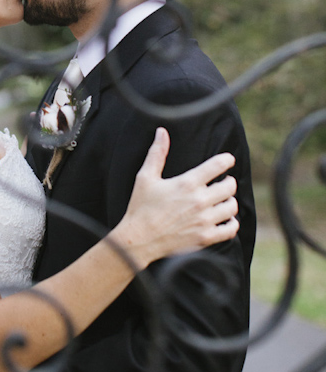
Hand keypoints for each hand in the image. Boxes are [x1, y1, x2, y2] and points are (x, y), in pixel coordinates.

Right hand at [116, 128, 238, 267]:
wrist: (139, 240)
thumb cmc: (141, 207)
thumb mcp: (146, 177)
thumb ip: (157, 153)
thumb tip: (162, 132)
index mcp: (187, 183)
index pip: (218, 165)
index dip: (227, 160)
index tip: (228, 160)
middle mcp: (199, 201)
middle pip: (230, 186)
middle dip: (228, 181)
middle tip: (223, 182)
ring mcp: (204, 220)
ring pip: (232, 207)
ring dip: (229, 201)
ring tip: (222, 200)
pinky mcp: (205, 238)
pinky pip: (230, 229)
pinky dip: (231, 223)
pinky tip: (224, 219)